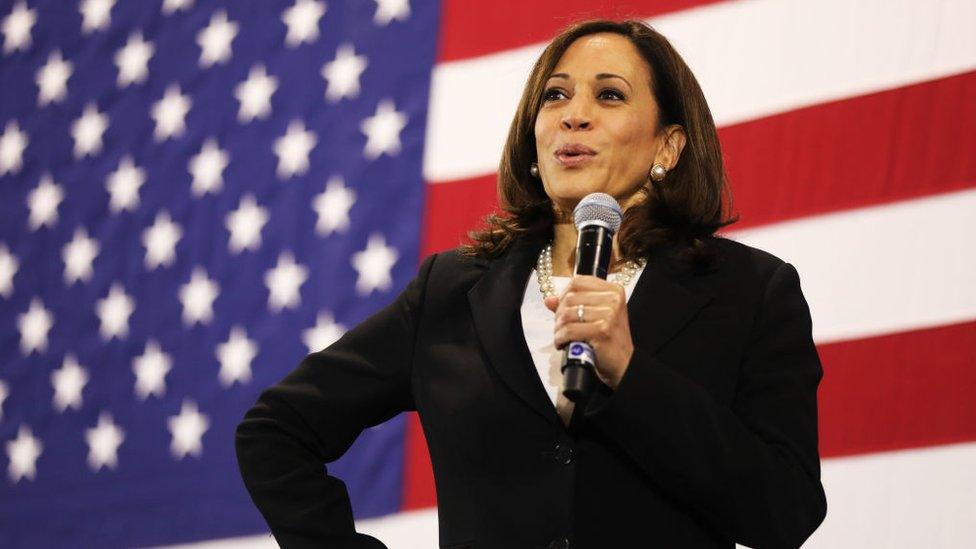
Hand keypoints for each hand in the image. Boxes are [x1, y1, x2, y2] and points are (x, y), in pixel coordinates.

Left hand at [544, 275, 633, 389]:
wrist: (624, 362)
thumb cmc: (609, 338)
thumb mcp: (595, 315)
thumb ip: (573, 305)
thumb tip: (549, 300)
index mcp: (613, 290)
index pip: (578, 282)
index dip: (564, 294)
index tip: (562, 308)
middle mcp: (613, 299)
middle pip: (570, 297)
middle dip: (559, 314)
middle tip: (561, 326)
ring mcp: (608, 314)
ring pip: (567, 314)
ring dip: (558, 328)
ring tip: (561, 336)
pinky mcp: (601, 330)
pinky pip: (569, 330)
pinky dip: (560, 338)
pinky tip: (562, 344)